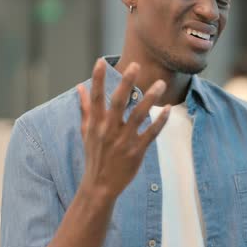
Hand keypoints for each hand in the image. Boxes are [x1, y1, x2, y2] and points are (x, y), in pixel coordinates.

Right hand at [76, 59, 170, 200]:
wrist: (99, 185)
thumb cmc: (94, 155)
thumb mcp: (87, 132)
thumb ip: (85, 108)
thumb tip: (79, 87)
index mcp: (96, 124)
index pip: (96, 97)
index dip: (97, 79)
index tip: (100, 61)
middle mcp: (109, 130)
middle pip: (118, 102)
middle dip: (126, 82)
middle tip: (136, 65)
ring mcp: (123, 141)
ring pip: (138, 115)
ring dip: (150, 98)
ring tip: (161, 83)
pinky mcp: (136, 151)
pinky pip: (151, 133)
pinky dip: (160, 121)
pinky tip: (167, 108)